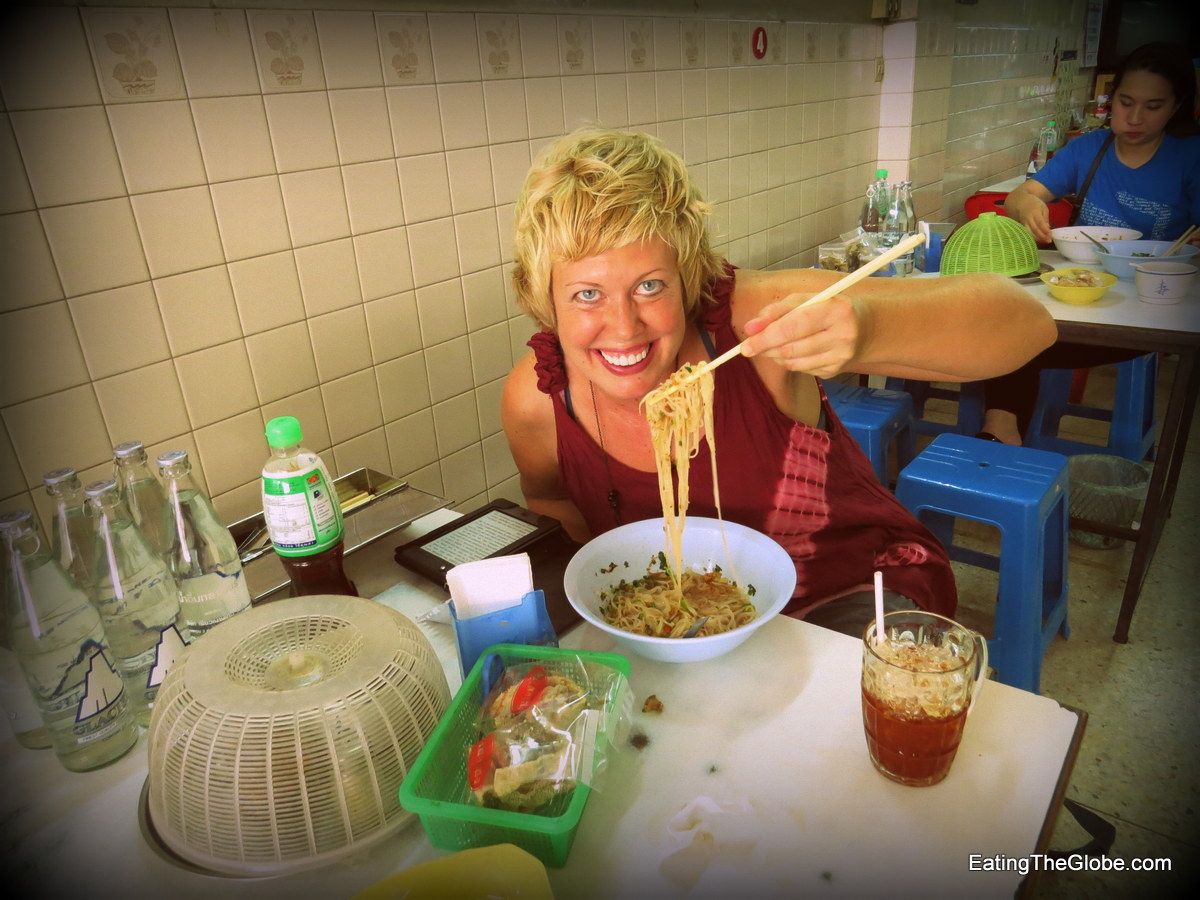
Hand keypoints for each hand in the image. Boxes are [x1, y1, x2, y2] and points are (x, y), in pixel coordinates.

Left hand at [740, 293, 864, 377]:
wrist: (863, 326)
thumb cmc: (826, 308)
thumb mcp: (803, 300)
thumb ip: (775, 311)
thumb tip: (750, 328)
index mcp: (835, 309)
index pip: (793, 327)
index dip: (766, 338)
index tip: (745, 345)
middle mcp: (842, 335)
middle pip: (792, 348)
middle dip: (766, 348)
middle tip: (751, 347)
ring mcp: (840, 356)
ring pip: (793, 363)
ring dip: (775, 356)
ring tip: (774, 345)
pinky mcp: (836, 371)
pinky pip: (801, 370)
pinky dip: (789, 361)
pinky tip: (794, 350)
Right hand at [1014, 195, 1052, 243]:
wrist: (1020, 201)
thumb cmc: (1034, 204)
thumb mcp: (1043, 208)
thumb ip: (1045, 218)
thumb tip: (1048, 228)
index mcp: (1034, 213)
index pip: (1040, 223)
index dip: (1045, 230)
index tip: (1051, 235)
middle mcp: (1028, 219)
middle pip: (1034, 229)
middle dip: (1042, 236)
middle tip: (1048, 241)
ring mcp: (1023, 223)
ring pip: (1029, 233)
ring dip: (1036, 238)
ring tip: (1043, 242)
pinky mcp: (1021, 226)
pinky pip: (1026, 232)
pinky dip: (1032, 237)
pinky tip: (1037, 240)